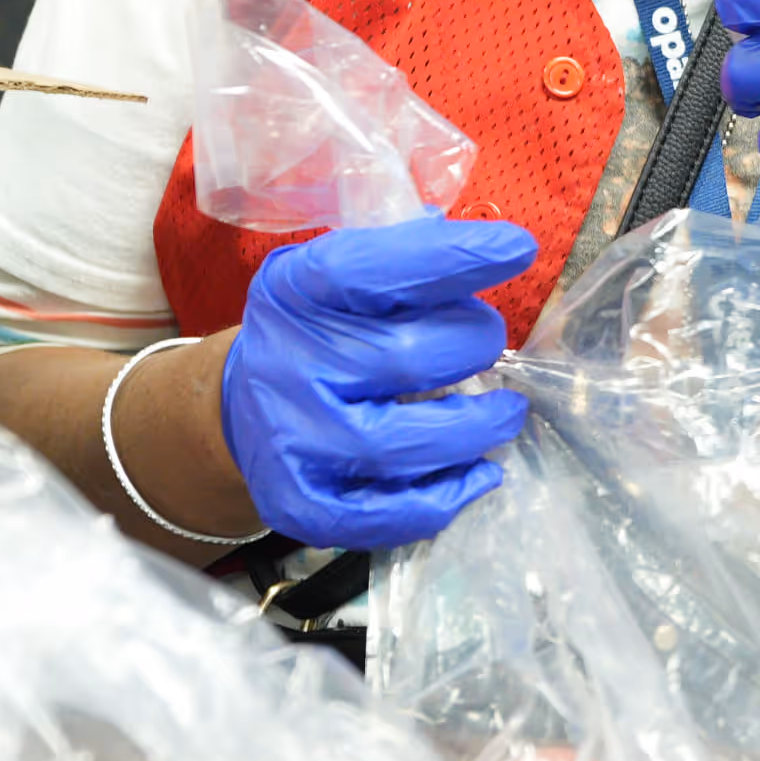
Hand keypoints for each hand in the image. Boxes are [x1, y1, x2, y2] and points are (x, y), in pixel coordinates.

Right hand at [220, 218, 538, 548]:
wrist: (243, 405)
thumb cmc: (318, 329)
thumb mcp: (341, 278)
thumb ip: (406, 258)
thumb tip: (492, 245)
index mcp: (298, 291)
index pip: (378, 269)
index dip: (455, 258)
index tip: (516, 248)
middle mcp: (290, 362)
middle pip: (408, 357)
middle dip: (472, 344)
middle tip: (485, 343)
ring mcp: (292, 438)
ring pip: (403, 445)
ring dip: (476, 429)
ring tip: (504, 415)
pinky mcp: (300, 503)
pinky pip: (385, 515)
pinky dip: (446, 498)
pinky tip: (480, 474)